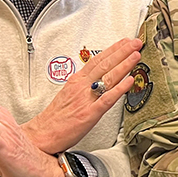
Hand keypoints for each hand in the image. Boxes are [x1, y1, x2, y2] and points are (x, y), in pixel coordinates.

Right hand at [21, 37, 142, 152]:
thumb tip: (99, 77)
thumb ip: (84, 84)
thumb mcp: (69, 93)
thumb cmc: (55, 118)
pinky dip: (119, 89)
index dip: (113, 49)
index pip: (97, 60)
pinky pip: (107, 99)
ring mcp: (86, 99)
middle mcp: (82, 87)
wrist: (41, 135)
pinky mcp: (89, 114)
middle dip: (122, 52)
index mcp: (77, 81)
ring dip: (124, 64)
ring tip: (136, 55)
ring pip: (108, 77)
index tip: (124, 42)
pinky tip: (129, 81)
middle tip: (136, 42)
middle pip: (105, 64)